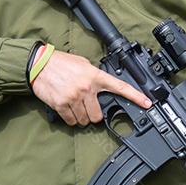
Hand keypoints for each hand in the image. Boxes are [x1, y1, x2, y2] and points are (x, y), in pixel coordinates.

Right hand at [30, 49, 150, 125]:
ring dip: (81, 117)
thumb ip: (95, 75)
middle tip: (87, 106)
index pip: (120, 87)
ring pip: (85, 120)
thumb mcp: (84, 64)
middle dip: (93, 114)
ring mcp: (74, 97)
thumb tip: (103, 86)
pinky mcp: (61, 105)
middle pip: (98, 115)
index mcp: (95, 76)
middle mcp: (87, 88)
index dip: (136, 96)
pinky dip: (70, 119)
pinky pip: (71, 121)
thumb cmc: (61, 63)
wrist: (39, 64)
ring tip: (74, 105)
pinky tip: (67, 108)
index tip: (147, 103)